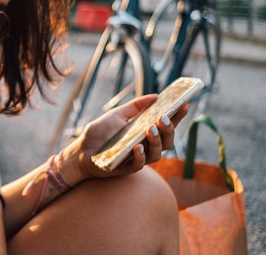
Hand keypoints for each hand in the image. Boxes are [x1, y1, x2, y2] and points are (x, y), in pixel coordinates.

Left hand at [59, 95, 188, 181]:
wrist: (80, 150)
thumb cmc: (99, 132)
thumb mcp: (117, 115)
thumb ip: (135, 106)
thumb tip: (156, 96)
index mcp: (145, 133)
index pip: (166, 125)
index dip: (177, 117)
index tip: (184, 104)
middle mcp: (145, 147)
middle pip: (167, 142)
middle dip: (169, 130)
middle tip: (164, 118)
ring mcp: (137, 159)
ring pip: (156, 154)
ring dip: (156, 141)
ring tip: (151, 129)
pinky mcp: (126, 169)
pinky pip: (138, 165)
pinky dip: (140, 156)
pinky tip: (137, 147)